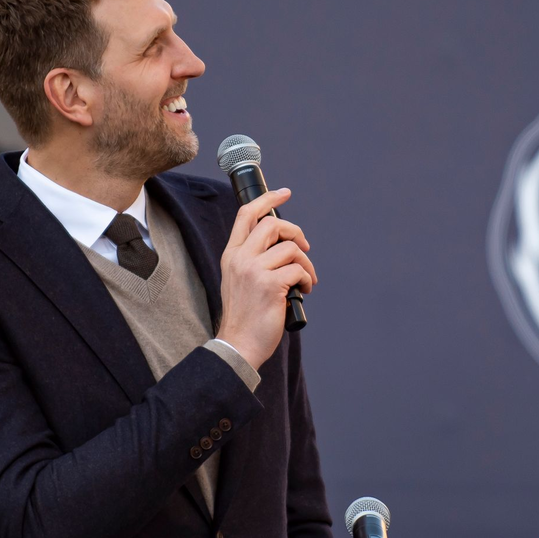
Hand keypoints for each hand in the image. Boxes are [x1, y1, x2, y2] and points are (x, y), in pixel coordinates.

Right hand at [216, 188, 316, 369]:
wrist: (238, 344)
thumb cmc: (244, 315)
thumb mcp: (239, 280)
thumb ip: (253, 259)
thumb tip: (283, 244)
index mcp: (231, 254)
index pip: (247, 214)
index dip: (268, 200)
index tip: (284, 193)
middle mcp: (240, 258)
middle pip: (274, 225)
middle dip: (296, 234)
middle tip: (304, 249)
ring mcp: (254, 270)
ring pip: (291, 249)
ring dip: (305, 264)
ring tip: (305, 281)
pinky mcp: (270, 285)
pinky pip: (298, 270)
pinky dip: (307, 280)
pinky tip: (302, 291)